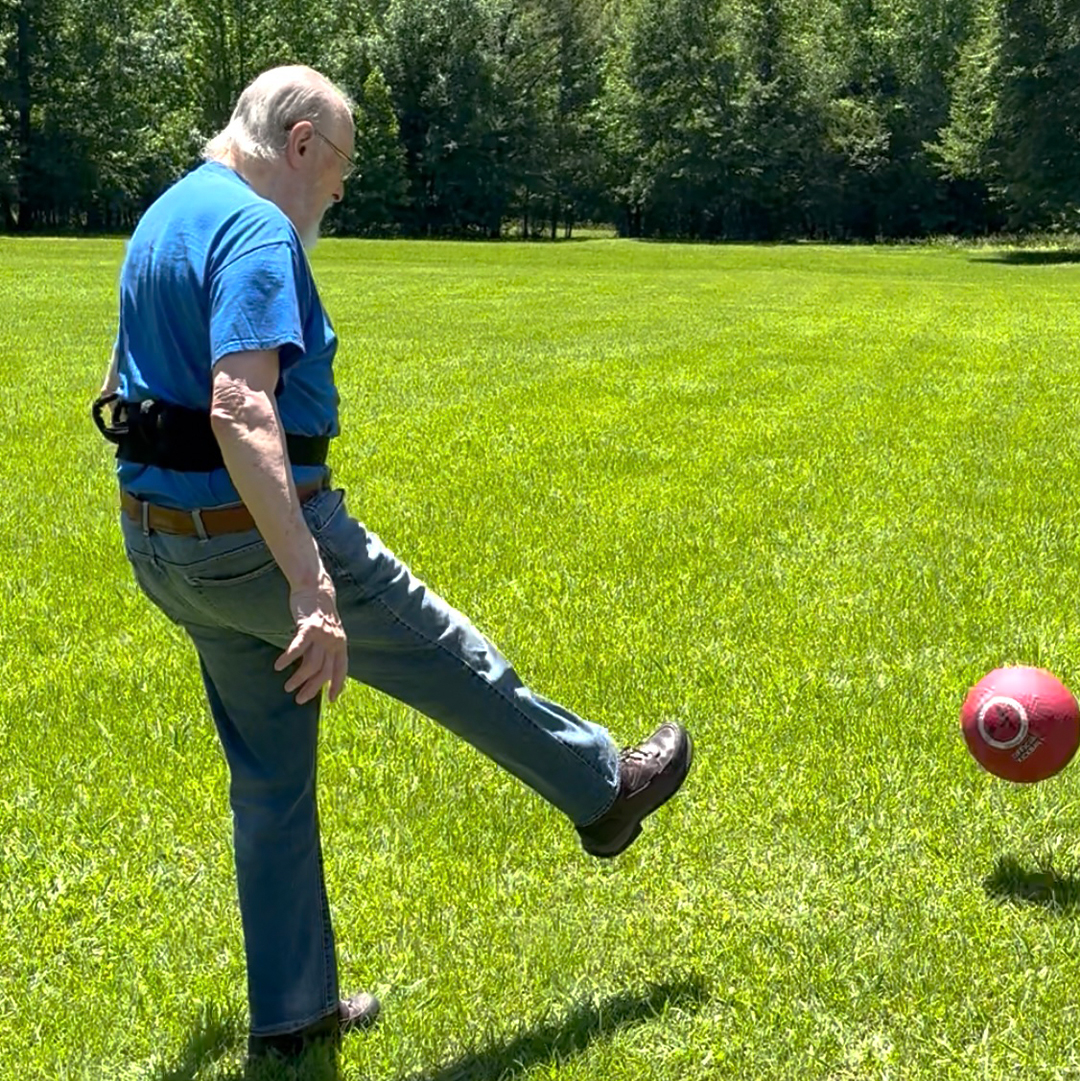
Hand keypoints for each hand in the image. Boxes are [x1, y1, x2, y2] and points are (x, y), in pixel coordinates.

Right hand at [274, 568, 347, 704]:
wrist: (315, 587)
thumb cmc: (318, 612)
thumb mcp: (325, 633)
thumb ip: (321, 650)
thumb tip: (311, 670)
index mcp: (341, 644)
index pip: (341, 670)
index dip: (337, 685)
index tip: (331, 700)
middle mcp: (335, 641)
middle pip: (324, 672)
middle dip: (313, 689)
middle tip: (300, 700)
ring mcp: (324, 635)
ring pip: (312, 665)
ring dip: (299, 679)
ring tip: (288, 687)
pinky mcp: (311, 627)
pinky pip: (299, 647)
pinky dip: (289, 658)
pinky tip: (279, 666)